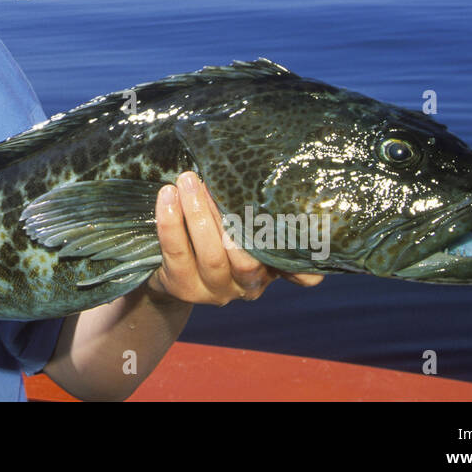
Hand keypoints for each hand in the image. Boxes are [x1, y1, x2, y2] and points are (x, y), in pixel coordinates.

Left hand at [145, 171, 322, 305]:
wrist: (171, 272)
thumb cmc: (216, 236)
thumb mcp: (247, 231)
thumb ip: (267, 218)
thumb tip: (297, 195)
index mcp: (272, 269)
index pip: (299, 272)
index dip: (303, 259)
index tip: (300, 222)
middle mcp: (249, 286)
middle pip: (246, 259)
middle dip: (230, 216)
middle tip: (213, 179)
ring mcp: (215, 291)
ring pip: (211, 256)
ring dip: (198, 213)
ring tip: (188, 180)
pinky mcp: (182, 288)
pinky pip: (176, 253)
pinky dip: (170, 221)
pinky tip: (168, 195)